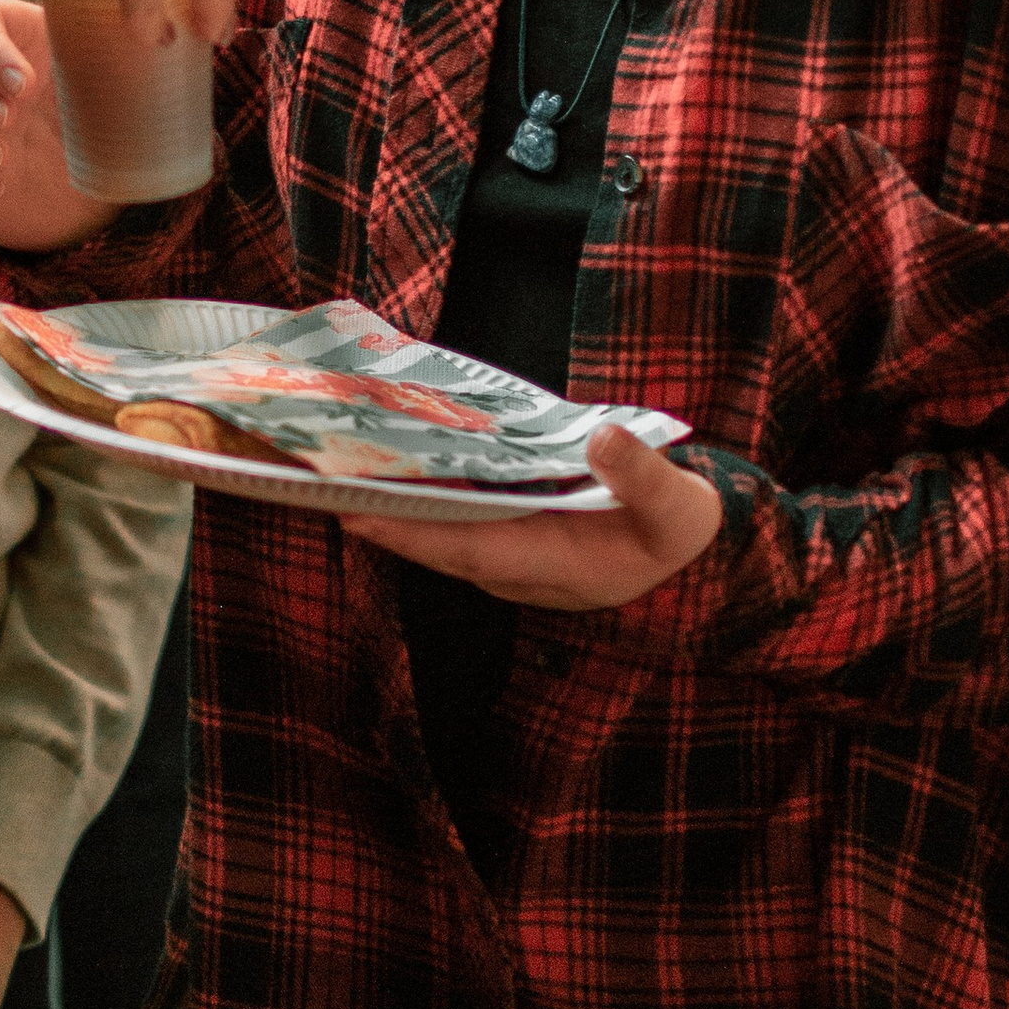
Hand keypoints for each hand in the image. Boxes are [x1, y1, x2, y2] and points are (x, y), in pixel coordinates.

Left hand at [339, 422, 724, 611]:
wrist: (692, 565)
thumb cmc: (682, 536)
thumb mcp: (679, 508)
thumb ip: (643, 476)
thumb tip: (604, 439)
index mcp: (552, 565)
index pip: (465, 549)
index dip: (409, 532)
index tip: (355, 512)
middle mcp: (517, 568)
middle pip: (433, 542)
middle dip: (378, 513)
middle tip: (316, 477)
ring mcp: (510, 556)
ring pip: (438, 532)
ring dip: (391, 503)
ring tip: (336, 462)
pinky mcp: (510, 539)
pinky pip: (454, 520)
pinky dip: (421, 495)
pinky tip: (392, 459)